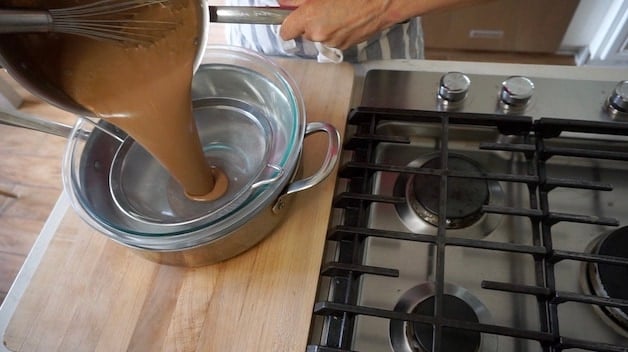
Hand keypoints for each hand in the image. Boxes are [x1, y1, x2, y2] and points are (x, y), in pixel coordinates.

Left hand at [277, 0, 483, 49]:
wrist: (385, 1)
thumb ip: (298, 0)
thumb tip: (283, 3)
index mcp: (310, 18)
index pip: (285, 31)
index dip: (288, 22)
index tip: (291, 16)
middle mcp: (319, 34)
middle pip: (304, 33)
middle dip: (309, 21)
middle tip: (322, 6)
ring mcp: (334, 42)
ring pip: (320, 36)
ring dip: (324, 25)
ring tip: (340, 10)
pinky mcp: (346, 46)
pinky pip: (334, 38)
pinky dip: (337, 30)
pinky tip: (348, 18)